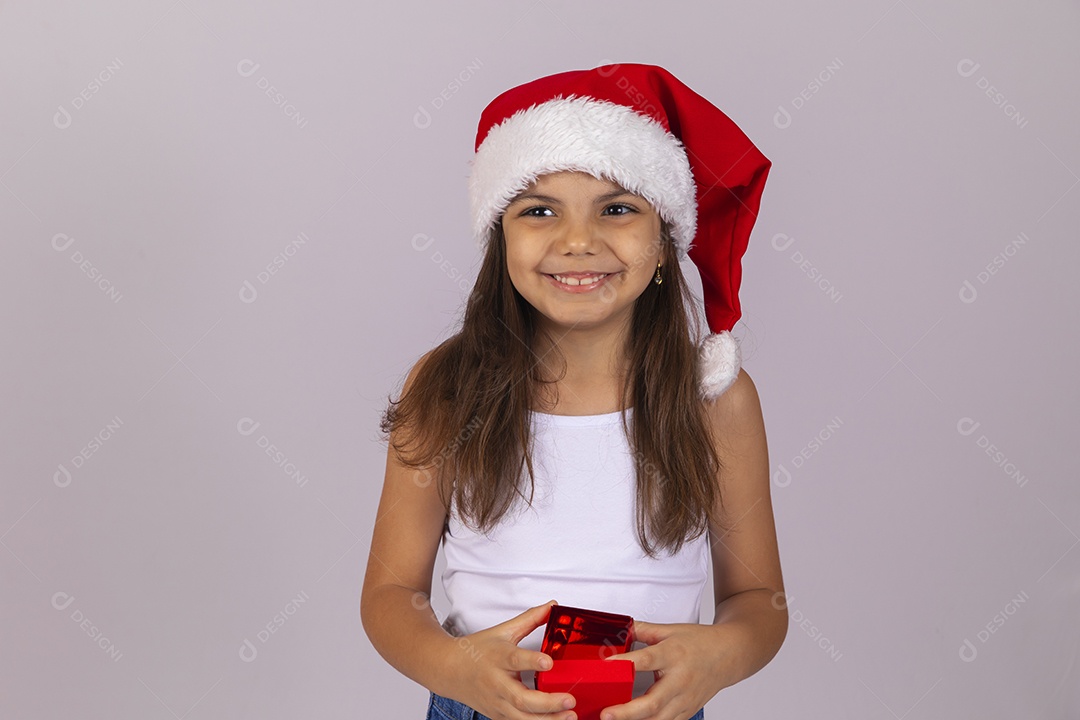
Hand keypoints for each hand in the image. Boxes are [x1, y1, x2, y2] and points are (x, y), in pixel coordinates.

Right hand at [448, 600, 578, 719]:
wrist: (448, 670)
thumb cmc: (477, 651)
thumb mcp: (502, 631)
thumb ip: (529, 619)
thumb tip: (552, 606)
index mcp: (498, 657)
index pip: (514, 659)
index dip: (531, 661)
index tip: (549, 661)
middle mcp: (496, 683)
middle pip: (521, 698)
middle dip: (547, 702)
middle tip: (570, 699)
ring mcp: (497, 703)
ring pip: (521, 718)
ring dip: (547, 719)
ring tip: (570, 716)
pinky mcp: (498, 716)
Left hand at [599, 620, 736, 719]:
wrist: (730, 654)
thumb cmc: (701, 642)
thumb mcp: (670, 630)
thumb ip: (643, 630)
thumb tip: (621, 628)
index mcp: (673, 654)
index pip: (646, 660)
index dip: (625, 664)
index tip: (605, 667)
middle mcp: (680, 680)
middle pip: (653, 701)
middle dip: (627, 712)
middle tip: (606, 714)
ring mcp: (685, 698)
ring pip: (660, 719)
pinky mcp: (688, 710)